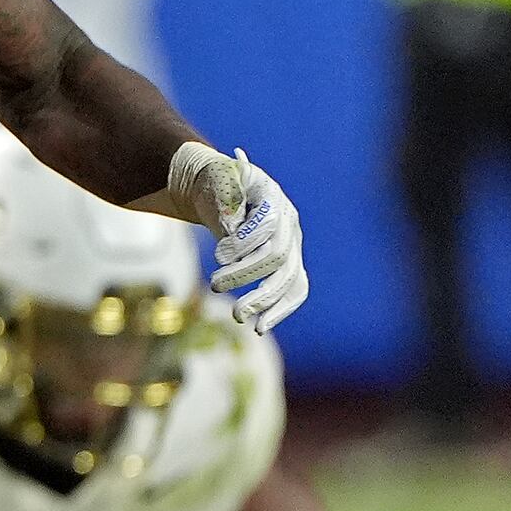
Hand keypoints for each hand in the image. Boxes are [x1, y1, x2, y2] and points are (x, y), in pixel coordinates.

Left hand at [171, 144, 307, 332]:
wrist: (224, 192)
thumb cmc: (217, 185)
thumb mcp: (217, 182)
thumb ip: (227, 201)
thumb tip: (232, 233)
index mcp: (272, 197)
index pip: (268, 223)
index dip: (244, 242)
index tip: (218, 255)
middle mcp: (289, 222)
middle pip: (277, 256)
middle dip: (245, 274)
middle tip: (215, 285)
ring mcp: (293, 245)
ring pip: (289, 279)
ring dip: (263, 300)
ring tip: (237, 316)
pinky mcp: (290, 265)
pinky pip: (295, 291)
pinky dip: (280, 311)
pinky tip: (260, 328)